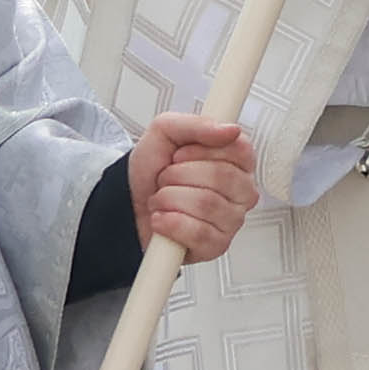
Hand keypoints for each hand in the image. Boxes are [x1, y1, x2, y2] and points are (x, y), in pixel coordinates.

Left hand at [128, 112, 257, 263]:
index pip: (238, 149)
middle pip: (221, 177)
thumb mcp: (166, 132)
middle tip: (166, 178)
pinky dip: (170, 223)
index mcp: (236, 161)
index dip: (202, 151)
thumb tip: (229, 130)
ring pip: (207, 204)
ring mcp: (231, 220)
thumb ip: (197, 124)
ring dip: (169, 199)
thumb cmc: (151, 170)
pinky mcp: (217, 245)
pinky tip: (163, 219)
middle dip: (179, 175)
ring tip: (162, 199)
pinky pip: (199, 233)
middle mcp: (240, 191)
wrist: (128, 204)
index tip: (180, 155)